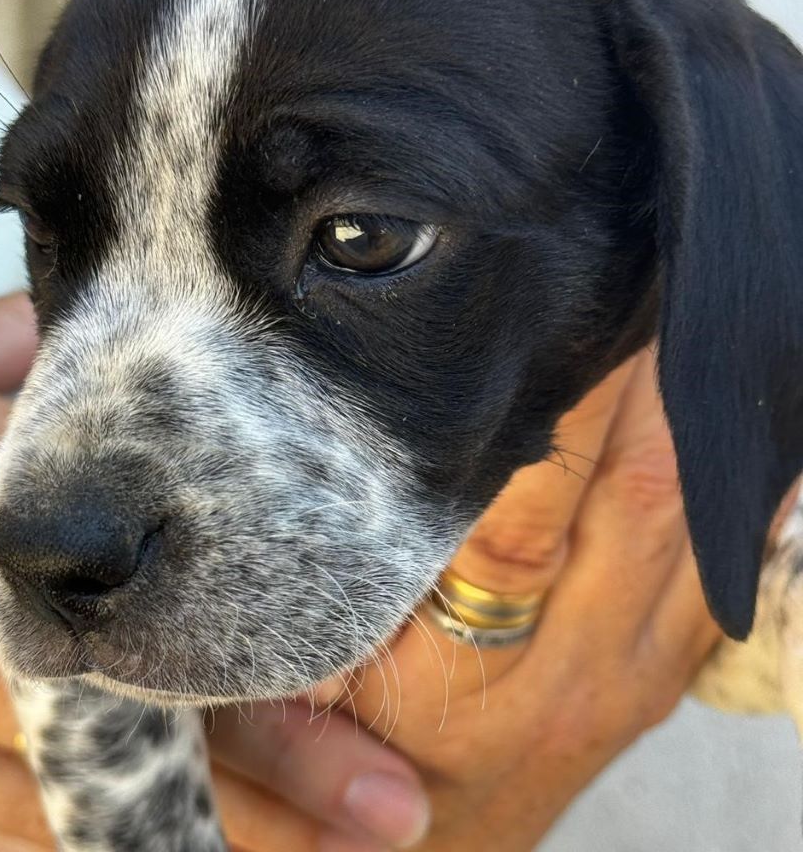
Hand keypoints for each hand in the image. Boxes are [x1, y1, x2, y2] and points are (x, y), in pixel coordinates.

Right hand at [0, 297, 427, 851]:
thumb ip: (21, 339)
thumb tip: (105, 302)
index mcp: (11, 483)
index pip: (159, 542)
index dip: (253, 581)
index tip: (365, 609)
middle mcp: (0, 598)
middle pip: (162, 689)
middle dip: (281, 757)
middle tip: (395, 799)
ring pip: (117, 776)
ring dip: (234, 826)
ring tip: (347, 844)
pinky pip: (35, 816)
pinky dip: (132, 843)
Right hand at [207, 351, 784, 850]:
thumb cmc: (358, 767)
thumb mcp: (299, 712)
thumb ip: (304, 660)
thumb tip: (336, 558)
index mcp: (468, 669)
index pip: (519, 507)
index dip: (549, 403)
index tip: (556, 309)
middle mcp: (571, 669)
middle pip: (637, 492)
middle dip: (646, 378)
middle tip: (649, 273)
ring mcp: (632, 673)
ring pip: (693, 524)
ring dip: (696, 420)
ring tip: (689, 319)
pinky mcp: (659, 675)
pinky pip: (725, 573)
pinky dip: (735, 494)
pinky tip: (742, 433)